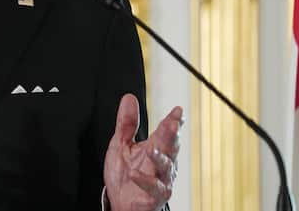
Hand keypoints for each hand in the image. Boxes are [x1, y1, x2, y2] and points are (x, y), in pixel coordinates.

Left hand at [104, 94, 182, 210]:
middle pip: (170, 146)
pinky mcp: (156, 195)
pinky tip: (135, 174)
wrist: (120, 201)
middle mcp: (162, 162)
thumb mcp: (121, 144)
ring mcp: (161, 179)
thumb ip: (126, 123)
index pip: (167, 131)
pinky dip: (145, 181)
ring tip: (151, 149)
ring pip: (166, 166)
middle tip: (173, 124)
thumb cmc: (124, 174)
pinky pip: (154, 188)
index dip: (173, 121)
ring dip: (160, 157)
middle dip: (171, 136)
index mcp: (155, 146)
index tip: (177, 111)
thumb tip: (129, 98)